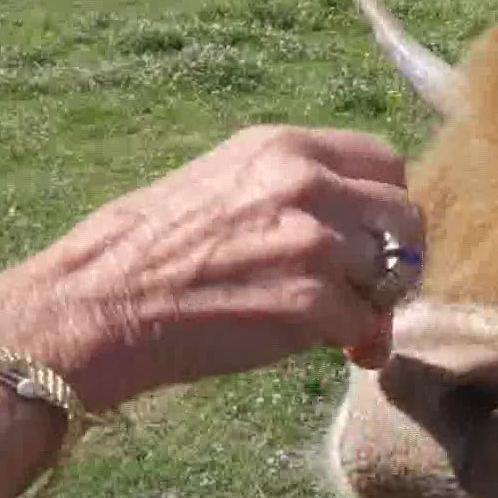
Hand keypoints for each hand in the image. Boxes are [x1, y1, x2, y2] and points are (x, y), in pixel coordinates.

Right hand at [0, 125, 422, 412]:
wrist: (91, 310)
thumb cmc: (138, 257)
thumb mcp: (218, 185)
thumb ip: (287, 192)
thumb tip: (345, 225)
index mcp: (281, 146)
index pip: (383, 162)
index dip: (384, 208)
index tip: (367, 241)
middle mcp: (306, 182)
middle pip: (405, 216)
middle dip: (396, 258)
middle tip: (371, 294)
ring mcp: (314, 242)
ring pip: (396, 272)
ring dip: (379, 305)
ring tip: (347, 329)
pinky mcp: (312, 303)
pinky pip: (368, 325)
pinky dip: (354, 343)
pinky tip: (327, 351)